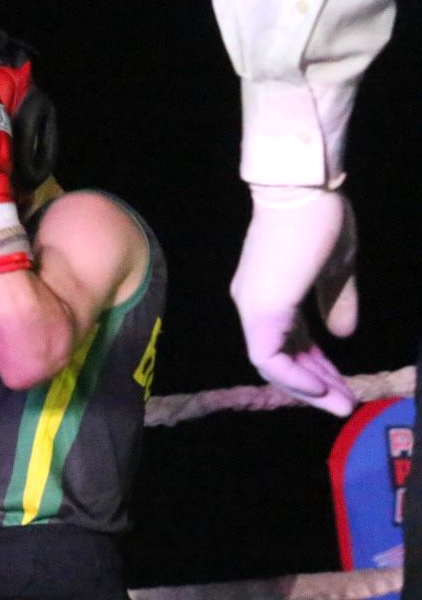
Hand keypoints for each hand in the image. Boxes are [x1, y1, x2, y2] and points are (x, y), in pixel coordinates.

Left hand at [230, 185, 357, 414]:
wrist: (303, 194)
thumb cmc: (320, 222)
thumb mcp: (337, 269)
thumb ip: (337, 303)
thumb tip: (343, 335)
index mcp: (270, 293)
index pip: (290, 341)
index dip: (316, 365)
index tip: (342, 383)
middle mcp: (254, 304)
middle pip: (281, 357)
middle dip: (315, 384)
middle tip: (344, 405)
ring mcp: (254, 308)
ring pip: (274, 362)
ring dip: (308, 387)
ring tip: (341, 405)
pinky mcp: (261, 310)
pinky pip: (270, 356)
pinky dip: (294, 376)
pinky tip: (321, 389)